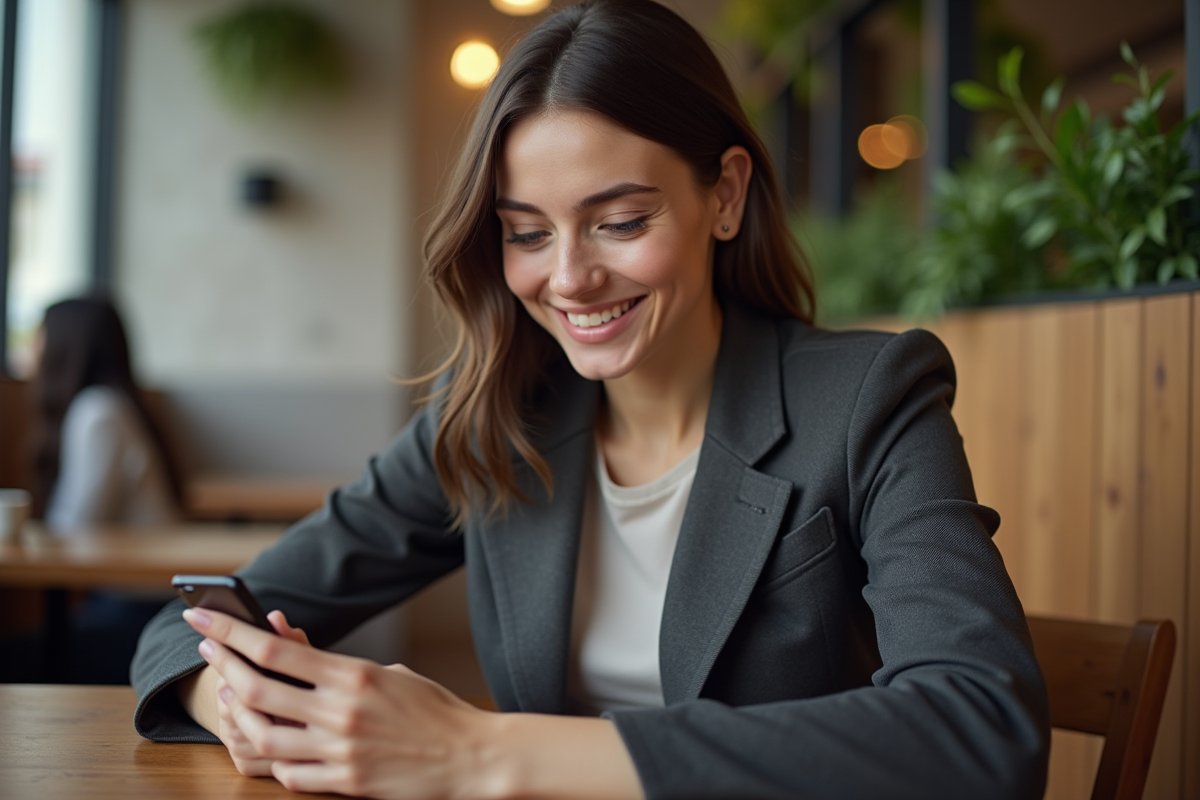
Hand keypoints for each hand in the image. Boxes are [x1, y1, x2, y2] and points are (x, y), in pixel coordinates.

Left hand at [183, 607, 498, 798]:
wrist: (470, 756)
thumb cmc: (434, 709)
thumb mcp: (390, 672)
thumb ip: (339, 665)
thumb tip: (290, 644)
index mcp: (354, 675)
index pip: (275, 650)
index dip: (232, 632)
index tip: (204, 616)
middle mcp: (341, 712)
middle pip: (258, 688)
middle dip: (222, 661)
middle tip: (204, 643)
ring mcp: (340, 750)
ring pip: (263, 735)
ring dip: (236, 714)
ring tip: (226, 694)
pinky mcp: (346, 782)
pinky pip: (290, 773)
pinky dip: (272, 757)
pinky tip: (265, 742)